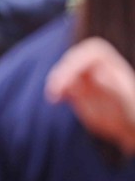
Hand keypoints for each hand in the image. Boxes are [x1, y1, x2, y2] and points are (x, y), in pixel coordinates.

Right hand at [46, 37, 134, 153]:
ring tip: (53, 98)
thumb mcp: (127, 100)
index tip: (69, 78)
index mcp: (110, 64)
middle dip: (63, 72)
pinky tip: (55, 101)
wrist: (131, 127)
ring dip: (55, 82)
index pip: (90, 52)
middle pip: (74, 60)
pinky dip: (56, 92)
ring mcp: (85, 79)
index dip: (77, 62)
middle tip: (55, 90)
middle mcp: (95, 68)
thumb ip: (113, 86)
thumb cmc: (133, 113)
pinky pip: (62, 86)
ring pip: (64, 72)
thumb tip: (97, 73)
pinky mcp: (76, 92)